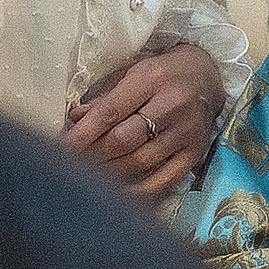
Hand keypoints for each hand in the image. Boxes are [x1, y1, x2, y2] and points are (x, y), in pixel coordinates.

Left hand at [61, 41, 225, 196]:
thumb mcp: (131, 74)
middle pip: (124, 140)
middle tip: (70, 165)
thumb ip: (103, 98)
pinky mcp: (196, 151)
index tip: (60, 147)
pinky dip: (140, 191)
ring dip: (109, 173)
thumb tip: (74, 119)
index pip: (110, 112)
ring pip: (141, 161)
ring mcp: (187, 131)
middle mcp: (173, 104)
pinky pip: (165, 179)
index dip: (82, 134)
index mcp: (152, 79)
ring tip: (87, 177)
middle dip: (92, 155)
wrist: (207, 76)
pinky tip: (119, 194)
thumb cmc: (161, 74)